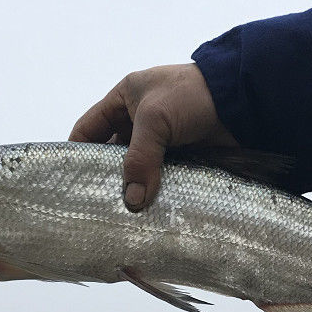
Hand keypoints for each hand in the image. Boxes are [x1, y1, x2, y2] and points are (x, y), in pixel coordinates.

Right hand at [69, 63, 237, 209]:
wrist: (244, 99)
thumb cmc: (193, 95)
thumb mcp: (156, 118)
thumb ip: (140, 158)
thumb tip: (132, 201)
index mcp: (124, 100)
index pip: (89, 129)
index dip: (76, 153)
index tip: (67, 181)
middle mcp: (139, 122)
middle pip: (113, 157)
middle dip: (106, 179)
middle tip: (97, 207)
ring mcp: (162, 143)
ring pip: (138, 172)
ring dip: (133, 191)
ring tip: (121, 217)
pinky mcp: (183, 160)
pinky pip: (162, 181)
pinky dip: (156, 194)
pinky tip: (149, 213)